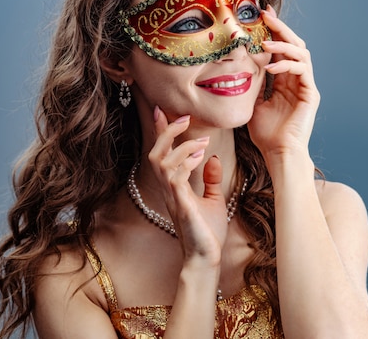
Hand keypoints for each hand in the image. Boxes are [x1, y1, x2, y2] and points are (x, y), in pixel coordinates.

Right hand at [148, 107, 227, 266]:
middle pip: (154, 152)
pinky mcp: (181, 204)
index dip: (160, 131)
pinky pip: (174, 178)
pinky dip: (185, 163)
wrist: (206, 257)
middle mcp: (168, 188)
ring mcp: (172, 196)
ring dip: (180, 146)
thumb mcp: (213, 199)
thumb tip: (213, 158)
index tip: (161, 110)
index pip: (162, 153)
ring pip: (160, 161)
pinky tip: (201, 157)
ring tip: (201, 141)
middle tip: (184, 118)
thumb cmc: (207, 232)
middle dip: (166, 131)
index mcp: (173, 185)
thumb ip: (211, 179)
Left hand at [248, 6, 320, 157]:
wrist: (278, 153)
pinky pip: (302, 70)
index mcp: (286, 81)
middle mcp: (298, 80)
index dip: (274, 31)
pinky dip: (286, 64)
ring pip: (301, 53)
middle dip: (281, 28)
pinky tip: (270, 66)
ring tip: (265, 40)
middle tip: (266, 14)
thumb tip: (239, 68)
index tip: (261, 14)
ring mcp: (306, 86)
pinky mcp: (311, 94)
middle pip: (295, 45)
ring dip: (283, 43)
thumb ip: (253, 84)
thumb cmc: (266, 134)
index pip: (282, 49)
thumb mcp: (253, 103)